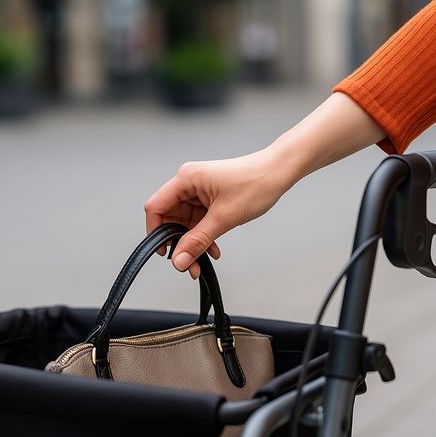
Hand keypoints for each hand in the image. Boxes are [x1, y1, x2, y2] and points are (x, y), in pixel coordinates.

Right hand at [143, 93, 385, 278]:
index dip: (156, 232)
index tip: (164, 252)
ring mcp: (199, 191)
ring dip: (193, 243)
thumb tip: (179, 260)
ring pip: (185, 223)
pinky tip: (214, 250)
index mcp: (186, 179)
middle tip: (188, 264)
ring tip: (202, 262)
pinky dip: (204, 236)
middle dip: (178, 243)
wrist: (279, 172)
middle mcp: (189, 183)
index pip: (156, 208)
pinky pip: (198, 221)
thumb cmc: (255, 184)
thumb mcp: (224, 218)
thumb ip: (198, 240)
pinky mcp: (210, 198)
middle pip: (169, 218)